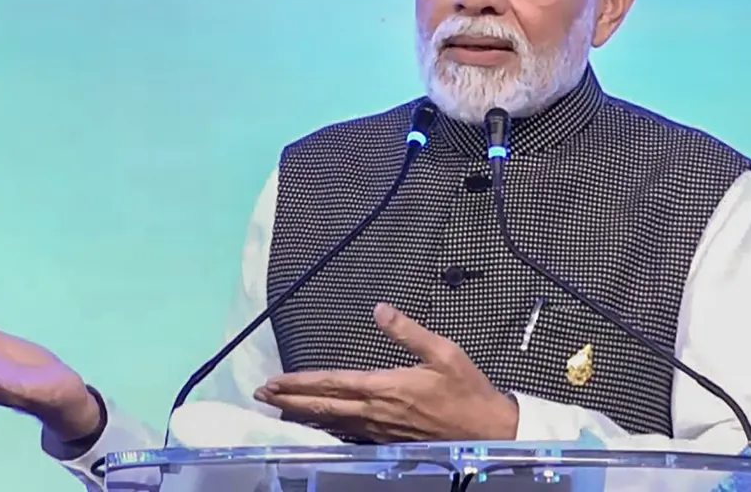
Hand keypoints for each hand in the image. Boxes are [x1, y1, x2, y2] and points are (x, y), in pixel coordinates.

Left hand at [254, 303, 517, 441]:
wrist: (489, 433)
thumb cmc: (468, 392)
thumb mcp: (444, 352)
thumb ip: (409, 331)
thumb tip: (380, 309)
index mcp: (386, 388)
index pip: (332, 384)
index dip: (300, 383)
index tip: (274, 381)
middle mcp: (375, 412)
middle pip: (322, 408)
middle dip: (289, 401)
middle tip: (262, 396)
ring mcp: (379, 430)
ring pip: (331, 423)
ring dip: (303, 414)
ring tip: (279, 408)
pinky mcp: (388, 440)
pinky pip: (347, 433)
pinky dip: (326, 427)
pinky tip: (318, 424)